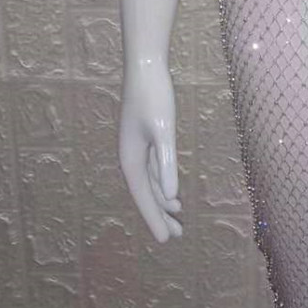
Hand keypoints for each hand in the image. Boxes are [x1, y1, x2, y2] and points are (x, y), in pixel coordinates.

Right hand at [119, 60, 182, 241]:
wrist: (145, 67)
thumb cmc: (154, 97)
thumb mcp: (164, 131)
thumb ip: (167, 162)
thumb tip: (170, 195)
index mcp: (130, 159)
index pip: (143, 197)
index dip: (154, 218)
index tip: (164, 240)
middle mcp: (130, 156)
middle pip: (145, 193)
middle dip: (159, 215)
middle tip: (174, 236)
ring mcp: (137, 147)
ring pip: (150, 182)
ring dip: (163, 200)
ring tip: (177, 220)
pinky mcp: (145, 137)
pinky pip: (153, 169)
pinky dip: (162, 183)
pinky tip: (172, 192)